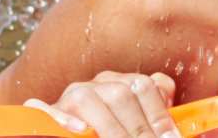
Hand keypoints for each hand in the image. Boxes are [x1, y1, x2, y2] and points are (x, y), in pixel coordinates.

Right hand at [23, 71, 179, 137]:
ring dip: (110, 129)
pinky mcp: (46, 112)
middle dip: (139, 127)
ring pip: (88, 99)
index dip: (160, 115)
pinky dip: (62, 119)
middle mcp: (94, 85)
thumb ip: (152, 117)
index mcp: (120, 84)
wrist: (70, 133)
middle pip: (121, 93)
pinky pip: (47, 108)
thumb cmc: (108, 132)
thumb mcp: (132, 122)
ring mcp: (69, 97)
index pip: (146, 85)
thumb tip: (171, 132)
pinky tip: (80, 130)